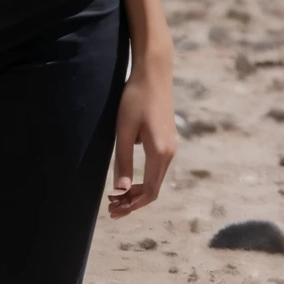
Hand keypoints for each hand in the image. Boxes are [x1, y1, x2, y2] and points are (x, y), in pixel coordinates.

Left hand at [108, 55, 176, 216]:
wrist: (153, 74)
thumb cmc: (135, 99)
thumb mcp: (124, 131)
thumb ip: (122, 161)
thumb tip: (119, 191)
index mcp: (160, 152)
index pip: (149, 191)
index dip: (131, 204)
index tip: (112, 208)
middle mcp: (170, 152)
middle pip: (154, 189)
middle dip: (133, 202)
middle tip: (111, 209)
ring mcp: (171, 146)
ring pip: (155, 179)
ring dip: (137, 191)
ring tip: (116, 197)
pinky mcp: (167, 140)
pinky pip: (156, 168)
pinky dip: (142, 179)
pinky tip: (126, 180)